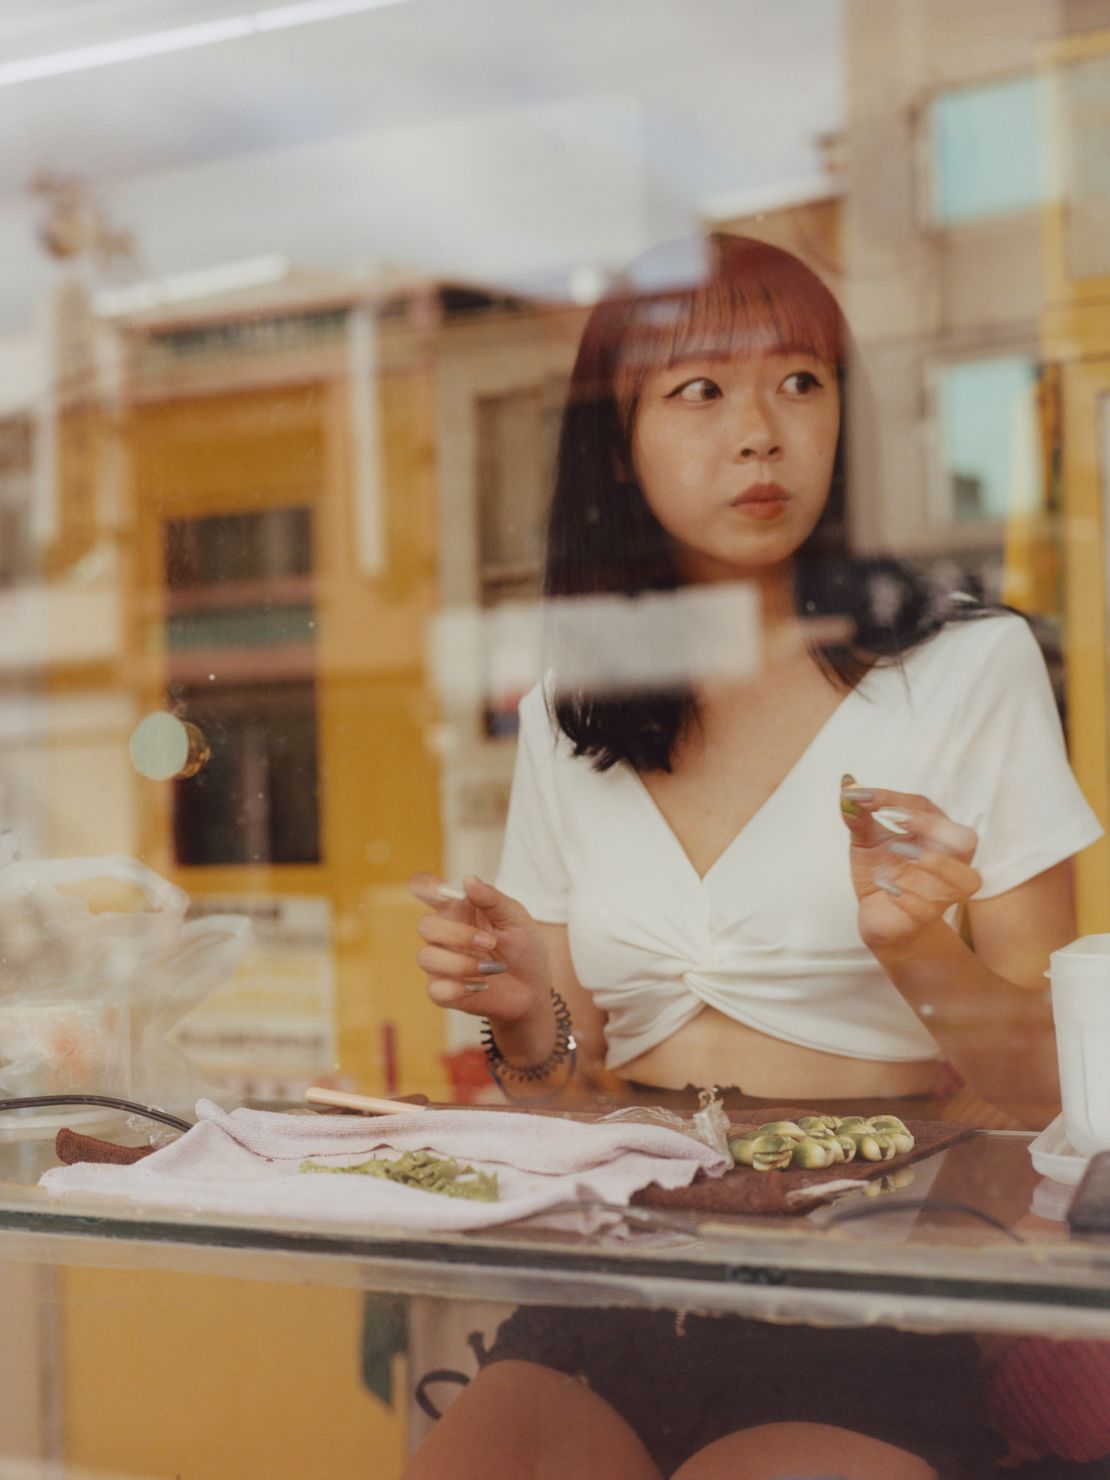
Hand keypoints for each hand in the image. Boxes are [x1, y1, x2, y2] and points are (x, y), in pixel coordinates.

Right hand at [408, 873, 552, 1024]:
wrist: (533, 988)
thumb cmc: (523, 947)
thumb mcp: (516, 919)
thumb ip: (492, 899)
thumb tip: (468, 880)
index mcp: (457, 909)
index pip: (425, 888)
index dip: (426, 886)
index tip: (444, 894)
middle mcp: (443, 934)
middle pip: (425, 925)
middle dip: (459, 935)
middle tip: (491, 943)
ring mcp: (439, 963)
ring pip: (426, 957)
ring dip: (463, 964)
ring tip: (491, 968)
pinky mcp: (442, 991)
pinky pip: (436, 989)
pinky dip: (461, 989)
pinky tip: (482, 986)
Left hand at [838, 779, 980, 954]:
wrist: (877, 916)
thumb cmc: (881, 872)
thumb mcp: (865, 841)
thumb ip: (858, 816)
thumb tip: (847, 785)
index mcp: (935, 836)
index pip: (926, 808)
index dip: (897, 799)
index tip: (863, 797)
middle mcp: (948, 863)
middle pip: (965, 839)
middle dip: (933, 826)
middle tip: (895, 819)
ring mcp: (941, 893)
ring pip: (965, 879)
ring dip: (934, 863)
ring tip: (898, 851)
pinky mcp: (926, 918)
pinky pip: (928, 908)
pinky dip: (906, 895)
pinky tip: (884, 886)